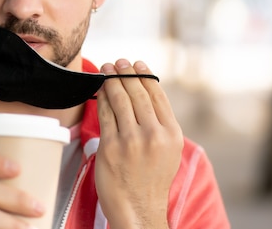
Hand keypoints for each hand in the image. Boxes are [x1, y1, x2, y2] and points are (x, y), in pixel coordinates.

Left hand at [96, 59, 183, 228]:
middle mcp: (154, 135)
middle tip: (118, 62)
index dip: (144, 75)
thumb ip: (160, 122)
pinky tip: (99, 89)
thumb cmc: (151, 178)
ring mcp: (131, 141)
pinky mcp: (111, 147)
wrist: (138, 208)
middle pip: (137, 93)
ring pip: (119, 100)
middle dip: (126, 73)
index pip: (156, 94)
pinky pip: (104, 114)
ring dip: (111, 80)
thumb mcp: (169, 149)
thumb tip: (144, 91)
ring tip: (106, 69)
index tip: (136, 63)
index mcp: (172, 133)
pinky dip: (101, 98)